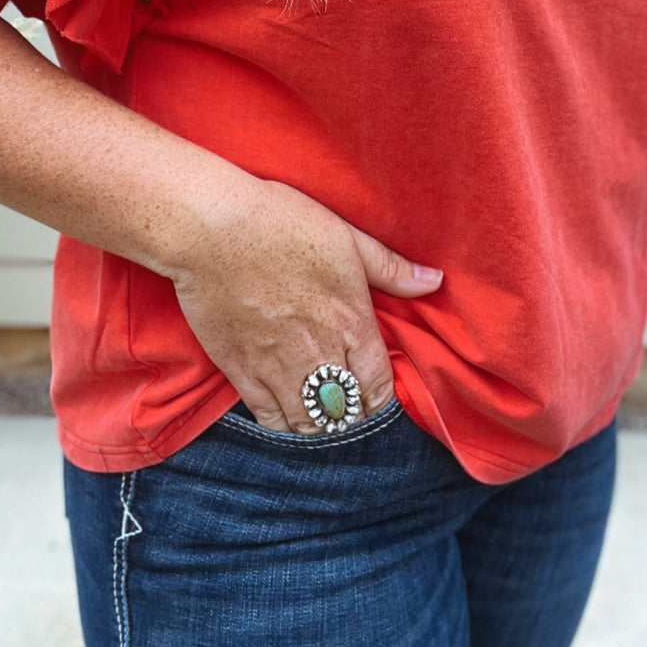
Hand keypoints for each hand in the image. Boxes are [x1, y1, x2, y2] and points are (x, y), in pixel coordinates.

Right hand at [170, 178, 441, 432]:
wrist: (211, 228)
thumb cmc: (281, 223)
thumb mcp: (346, 236)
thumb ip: (391, 268)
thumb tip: (435, 281)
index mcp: (351, 321)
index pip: (378, 386)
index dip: (380, 398)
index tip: (375, 394)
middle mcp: (319, 353)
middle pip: (346, 411)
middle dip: (352, 414)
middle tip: (348, 406)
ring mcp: (277, 366)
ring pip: (310, 423)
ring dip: (320, 424)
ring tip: (321, 413)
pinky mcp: (241, 370)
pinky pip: (269, 418)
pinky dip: (284, 424)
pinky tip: (287, 414)